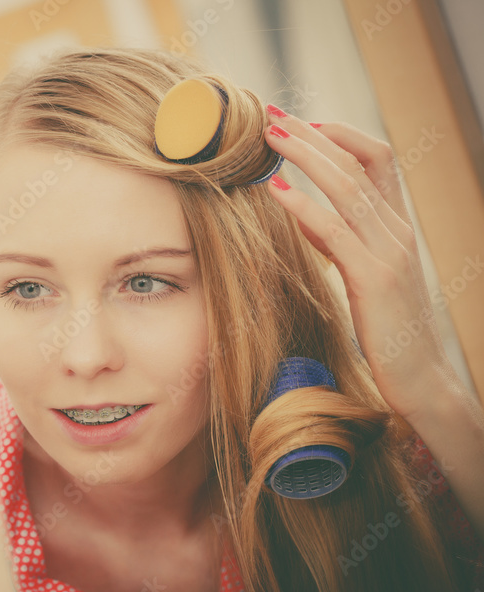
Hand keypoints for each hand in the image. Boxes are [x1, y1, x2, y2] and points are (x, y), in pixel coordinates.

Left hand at [261, 107, 454, 420]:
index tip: (301, 123)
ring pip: (348, 187)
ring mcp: (390, 252)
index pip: (377, 160)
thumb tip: (303, 214)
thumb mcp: (362, 273)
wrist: (420, 378)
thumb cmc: (387, 328)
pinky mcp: (374, 279)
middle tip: (271, 115)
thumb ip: (338, 241)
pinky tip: (276, 191)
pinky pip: (336, 232)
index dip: (340, 135)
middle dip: (313, 135)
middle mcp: (397, 230)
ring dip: (306, 156)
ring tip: (270, 137)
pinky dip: (304, 206)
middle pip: (357, 163)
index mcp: (396, 226)